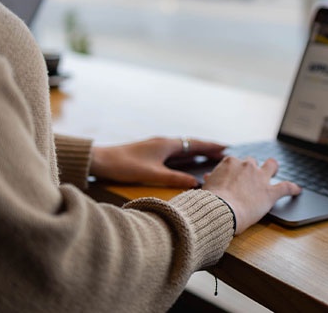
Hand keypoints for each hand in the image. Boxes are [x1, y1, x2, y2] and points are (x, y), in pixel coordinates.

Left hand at [90, 137, 225, 187]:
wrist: (100, 161)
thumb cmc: (125, 166)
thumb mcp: (153, 174)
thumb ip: (175, 180)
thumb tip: (197, 184)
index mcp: (166, 144)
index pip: (194, 144)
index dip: (211, 146)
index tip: (227, 147)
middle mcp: (163, 143)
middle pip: (190, 145)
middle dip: (207, 149)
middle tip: (225, 154)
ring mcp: (156, 148)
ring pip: (182, 150)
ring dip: (196, 153)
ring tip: (211, 158)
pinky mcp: (150, 155)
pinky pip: (174, 154)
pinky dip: (185, 158)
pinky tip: (188, 163)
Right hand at [202, 156, 300, 234]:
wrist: (219, 211)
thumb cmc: (210, 201)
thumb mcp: (208, 186)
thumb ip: (212, 180)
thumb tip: (209, 178)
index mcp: (230, 163)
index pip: (236, 162)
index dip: (236, 170)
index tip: (235, 176)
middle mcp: (247, 166)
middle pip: (253, 161)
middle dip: (253, 168)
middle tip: (252, 177)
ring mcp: (260, 178)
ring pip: (272, 165)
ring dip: (273, 169)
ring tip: (274, 173)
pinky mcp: (270, 192)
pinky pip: (286, 187)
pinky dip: (293, 188)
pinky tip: (297, 190)